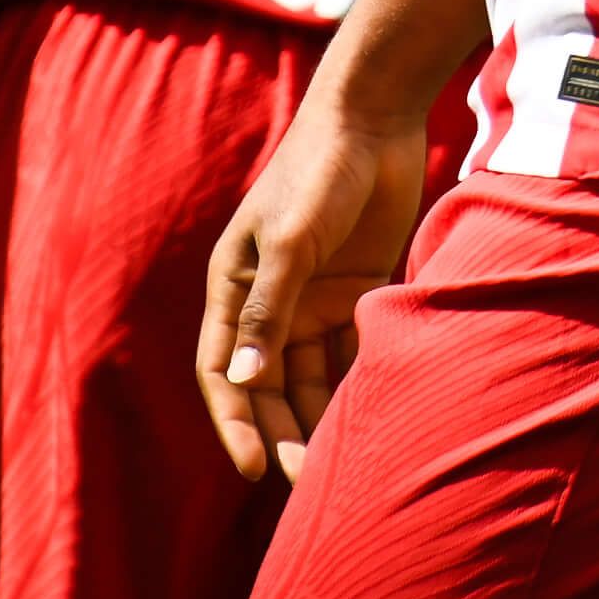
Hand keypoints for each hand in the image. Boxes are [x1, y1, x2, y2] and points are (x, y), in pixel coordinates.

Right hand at [197, 93, 431, 482]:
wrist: (375, 118)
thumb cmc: (318, 171)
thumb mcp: (289, 240)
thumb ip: (268, 310)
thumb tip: (242, 380)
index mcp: (233, 287)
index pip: (223, 371)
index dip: (235, 421)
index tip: (254, 468)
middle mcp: (270, 299)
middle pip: (269, 383)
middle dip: (283, 431)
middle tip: (308, 481)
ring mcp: (314, 295)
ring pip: (312, 374)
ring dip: (320, 415)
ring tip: (343, 462)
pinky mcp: (357, 288)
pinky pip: (351, 349)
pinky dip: (357, 381)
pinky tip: (373, 415)